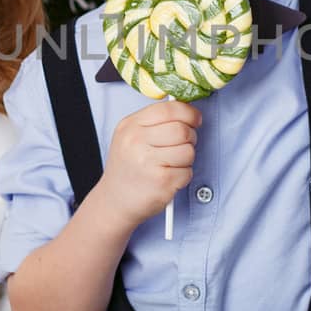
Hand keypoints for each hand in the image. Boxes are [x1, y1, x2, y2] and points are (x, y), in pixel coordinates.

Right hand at [97, 100, 199, 227]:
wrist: (115, 200)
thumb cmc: (128, 166)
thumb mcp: (130, 136)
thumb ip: (155, 121)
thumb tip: (188, 112)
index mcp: (130, 126)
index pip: (168, 109)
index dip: (189, 113)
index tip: (195, 119)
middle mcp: (136, 142)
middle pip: (182, 130)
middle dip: (190, 137)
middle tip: (183, 144)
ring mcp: (148, 162)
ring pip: (188, 151)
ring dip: (186, 159)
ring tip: (171, 163)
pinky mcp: (161, 182)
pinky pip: (188, 172)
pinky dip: (183, 176)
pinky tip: (168, 178)